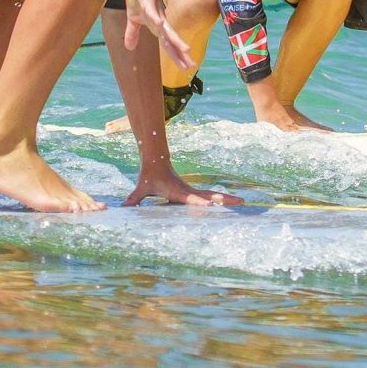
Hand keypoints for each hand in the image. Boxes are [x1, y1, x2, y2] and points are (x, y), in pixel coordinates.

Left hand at [123, 169, 242, 206]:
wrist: (156, 161)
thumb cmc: (149, 176)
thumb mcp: (142, 187)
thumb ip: (134, 197)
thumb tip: (123, 206)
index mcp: (178, 191)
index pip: (192, 199)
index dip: (200, 202)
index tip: (211, 205)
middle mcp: (188, 191)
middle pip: (210, 195)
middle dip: (225, 199)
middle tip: (241, 201)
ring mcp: (192, 190)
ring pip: (213, 194)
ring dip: (227, 199)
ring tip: (243, 202)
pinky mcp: (193, 191)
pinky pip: (210, 195)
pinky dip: (221, 199)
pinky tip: (230, 202)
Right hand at [124, 0, 193, 71]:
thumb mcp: (133, 17)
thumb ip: (133, 32)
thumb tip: (129, 48)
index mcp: (157, 24)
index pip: (168, 43)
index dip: (176, 55)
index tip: (186, 67)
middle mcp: (159, 18)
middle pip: (171, 38)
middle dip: (181, 52)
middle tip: (192, 65)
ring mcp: (154, 9)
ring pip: (165, 27)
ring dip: (175, 38)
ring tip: (186, 49)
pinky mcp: (147, 0)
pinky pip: (151, 11)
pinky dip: (156, 18)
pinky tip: (161, 25)